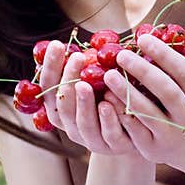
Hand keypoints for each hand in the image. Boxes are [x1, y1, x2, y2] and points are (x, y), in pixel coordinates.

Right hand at [39, 40, 141, 158]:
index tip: (57, 44)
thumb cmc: (112, 98)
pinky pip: (108, 134)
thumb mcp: (97, 83)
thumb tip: (84, 38)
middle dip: (67, 80)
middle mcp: (71, 126)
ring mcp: (91, 139)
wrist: (136, 133)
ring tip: (85, 84)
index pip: (48, 86)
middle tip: (77, 58)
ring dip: (82, 103)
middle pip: (63, 104)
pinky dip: (108, 119)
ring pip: (82, 123)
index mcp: (62, 108)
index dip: (51, 66)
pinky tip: (108, 104)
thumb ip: (88, 68)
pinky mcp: (112, 146)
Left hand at [103, 29, 184, 169]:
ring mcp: (171, 135)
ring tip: (108, 74)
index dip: (165, 55)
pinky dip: (120, 112)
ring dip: (126, 92)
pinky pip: (134, 130)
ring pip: (147, 112)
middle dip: (143, 71)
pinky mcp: (153, 148)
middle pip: (167, 92)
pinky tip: (106, 97)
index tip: (142, 38)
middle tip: (121, 54)